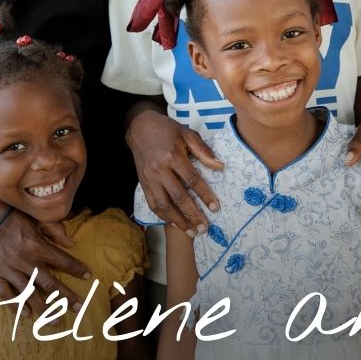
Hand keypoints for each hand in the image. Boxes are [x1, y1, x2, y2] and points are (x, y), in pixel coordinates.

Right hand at [0, 206, 91, 316]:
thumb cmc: (11, 214)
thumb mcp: (36, 217)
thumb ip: (55, 230)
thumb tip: (71, 242)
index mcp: (37, 245)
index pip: (62, 260)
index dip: (76, 268)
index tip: (88, 276)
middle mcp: (25, 260)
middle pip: (49, 282)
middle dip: (65, 296)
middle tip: (78, 308)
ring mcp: (9, 269)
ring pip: (29, 293)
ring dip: (43, 308)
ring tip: (55, 321)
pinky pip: (5, 294)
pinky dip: (15, 306)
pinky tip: (26, 315)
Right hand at [127, 108, 223, 234]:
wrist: (139, 127)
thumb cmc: (167, 130)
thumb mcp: (187, 134)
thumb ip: (203, 151)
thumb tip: (221, 166)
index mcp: (173, 156)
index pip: (192, 180)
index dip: (204, 195)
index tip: (215, 208)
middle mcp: (160, 170)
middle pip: (178, 197)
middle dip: (192, 214)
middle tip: (205, 228)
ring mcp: (150, 178)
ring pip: (164, 205)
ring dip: (178, 220)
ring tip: (191, 232)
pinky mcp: (143, 183)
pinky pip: (153, 203)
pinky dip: (164, 216)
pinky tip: (175, 223)